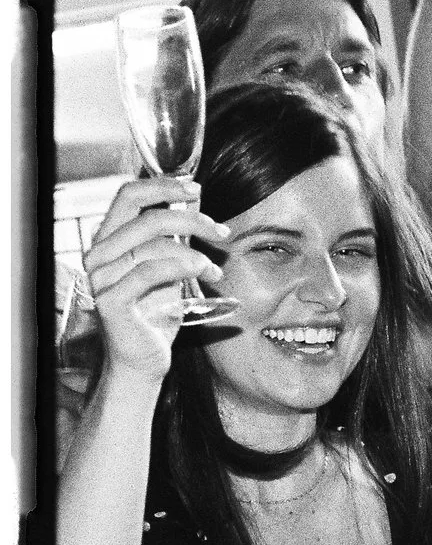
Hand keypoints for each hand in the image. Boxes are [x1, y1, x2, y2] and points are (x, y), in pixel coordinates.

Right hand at [78, 178, 227, 385]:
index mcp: (107, 241)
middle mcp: (97, 255)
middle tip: (222, 232)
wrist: (143, 360)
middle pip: (148, 216)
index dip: (163, 185)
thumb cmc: (156, 313)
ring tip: (215, 268)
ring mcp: (100, 278)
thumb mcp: (166, 267)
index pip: (128, 195)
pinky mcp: (111, 300)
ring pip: (154, 244)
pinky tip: (207, 272)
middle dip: (192, 219)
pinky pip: (151, 271)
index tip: (196, 189)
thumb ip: (171, 239)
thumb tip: (195, 206)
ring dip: (196, 252)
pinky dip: (186, 267)